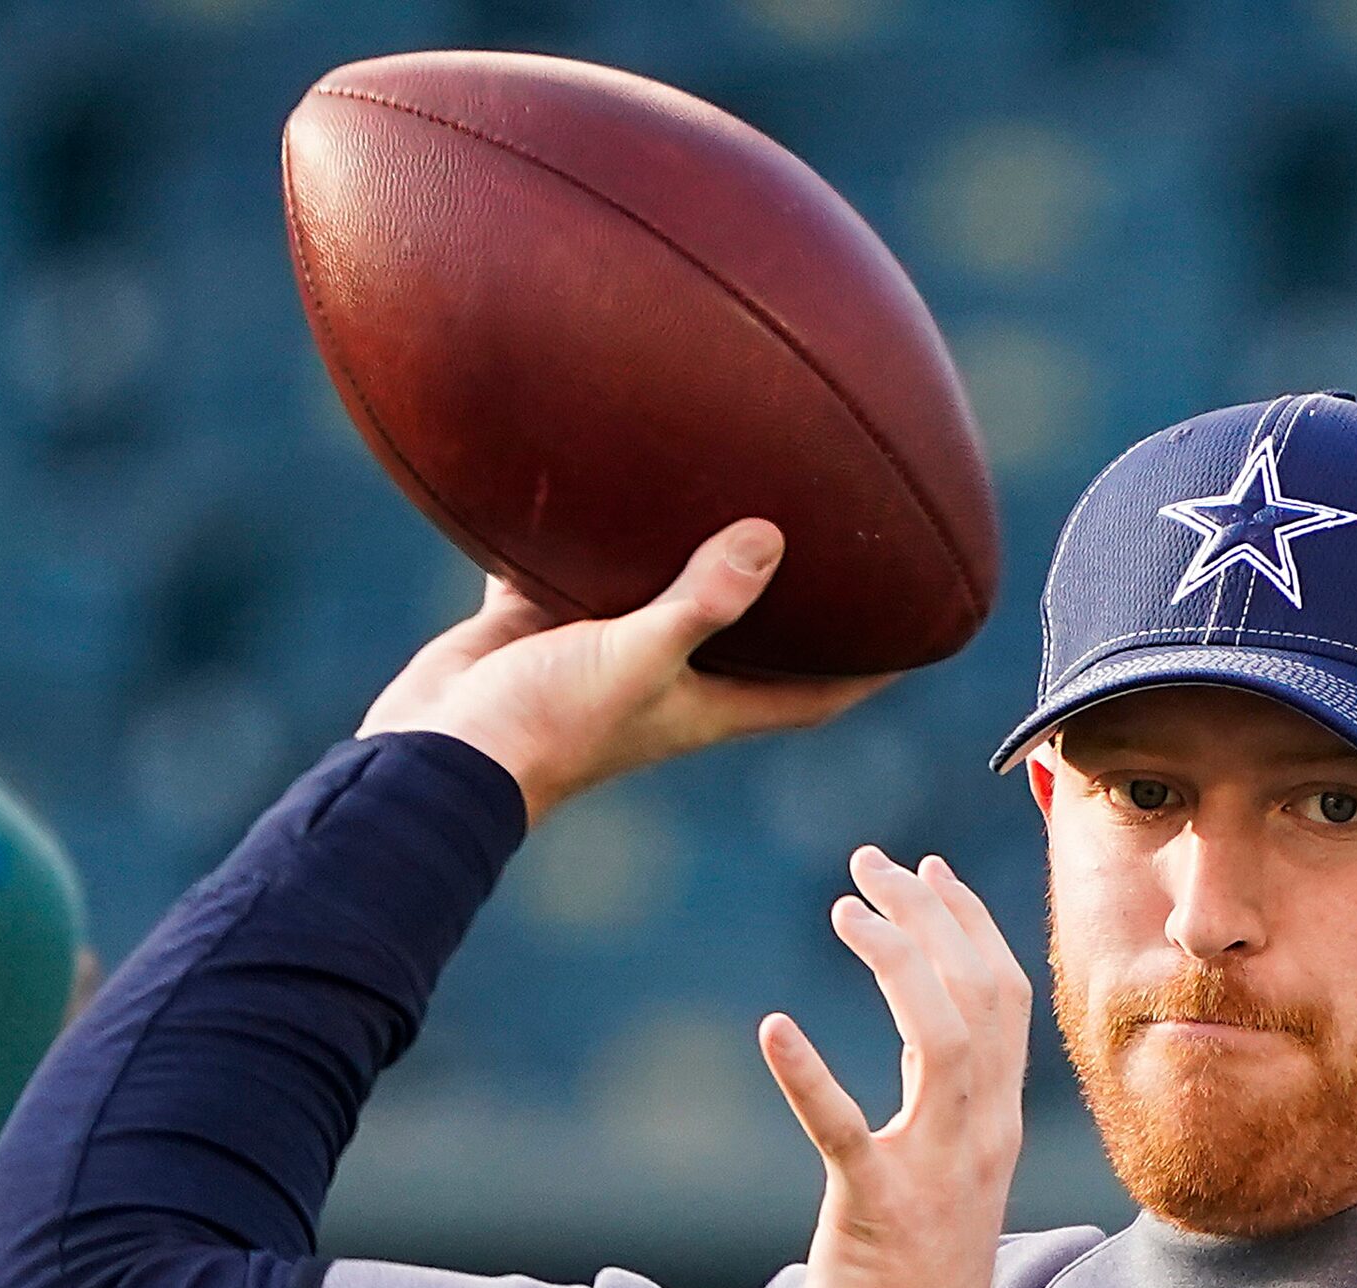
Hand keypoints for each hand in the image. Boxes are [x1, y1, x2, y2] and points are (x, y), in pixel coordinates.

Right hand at [357, 521, 889, 821]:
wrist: (430, 756)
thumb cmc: (542, 728)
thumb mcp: (634, 660)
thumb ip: (701, 603)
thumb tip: (772, 539)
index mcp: (707, 706)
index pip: (816, 696)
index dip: (872, 671)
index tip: (926, 630)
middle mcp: (665, 678)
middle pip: (749, 635)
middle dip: (790, 594)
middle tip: (837, 527)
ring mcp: (601, 648)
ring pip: (660, 588)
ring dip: (688, 547)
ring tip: (727, 474)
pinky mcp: (539, 619)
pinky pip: (573, 558)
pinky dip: (585, 521)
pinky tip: (597, 462)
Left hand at [761, 847, 1033, 1287]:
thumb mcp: (948, 1186)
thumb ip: (948, 1118)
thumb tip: (937, 1051)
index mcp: (996, 1128)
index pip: (1003, 999)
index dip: (969, 923)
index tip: (926, 868)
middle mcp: (982, 1138)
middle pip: (980, 996)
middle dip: (931, 915)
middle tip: (870, 862)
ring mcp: (937, 1175)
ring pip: (943, 1037)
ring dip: (897, 961)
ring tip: (846, 906)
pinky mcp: (877, 1214)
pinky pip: (847, 1132)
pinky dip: (811, 1076)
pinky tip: (773, 1028)